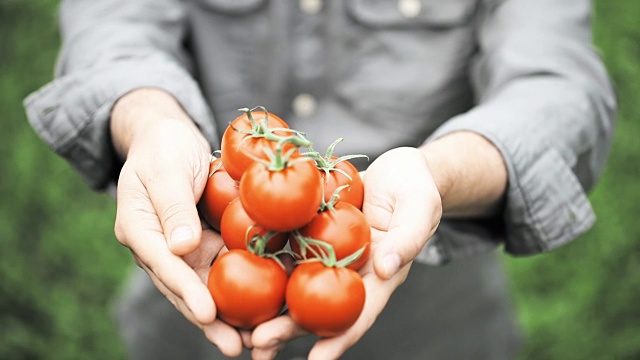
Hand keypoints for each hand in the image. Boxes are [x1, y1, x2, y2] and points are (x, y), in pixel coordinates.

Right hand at [111, 89, 243, 356]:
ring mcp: (184, 250)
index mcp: (139, 230)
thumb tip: (182, 249)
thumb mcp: (166, 168)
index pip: (164, 265)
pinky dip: (243, 285)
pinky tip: (268, 303)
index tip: (207, 314)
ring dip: (229, 314)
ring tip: (255, 340)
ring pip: (207, 286)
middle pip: (185, 289)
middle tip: (236, 346)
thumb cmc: (164, 147)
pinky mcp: (206, 244)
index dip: (186, 291)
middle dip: (210, 320)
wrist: (170, 139)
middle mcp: (161, 248)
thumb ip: (173, 205)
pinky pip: (224, 267)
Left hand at [249, 147, 441, 358]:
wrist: (398, 169)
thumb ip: (408, 238)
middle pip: (318, 306)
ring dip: (269, 304)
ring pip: (295, 282)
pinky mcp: (311, 231)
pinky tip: (237, 269)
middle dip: (288, 328)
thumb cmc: (417, 190)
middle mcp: (349, 271)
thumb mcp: (421, 209)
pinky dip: (264, 261)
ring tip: (237, 324)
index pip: (359, 312)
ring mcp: (327, 252)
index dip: (339, 339)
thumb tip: (386, 270)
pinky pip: (287, 246)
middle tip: (258, 344)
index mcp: (378, 275)